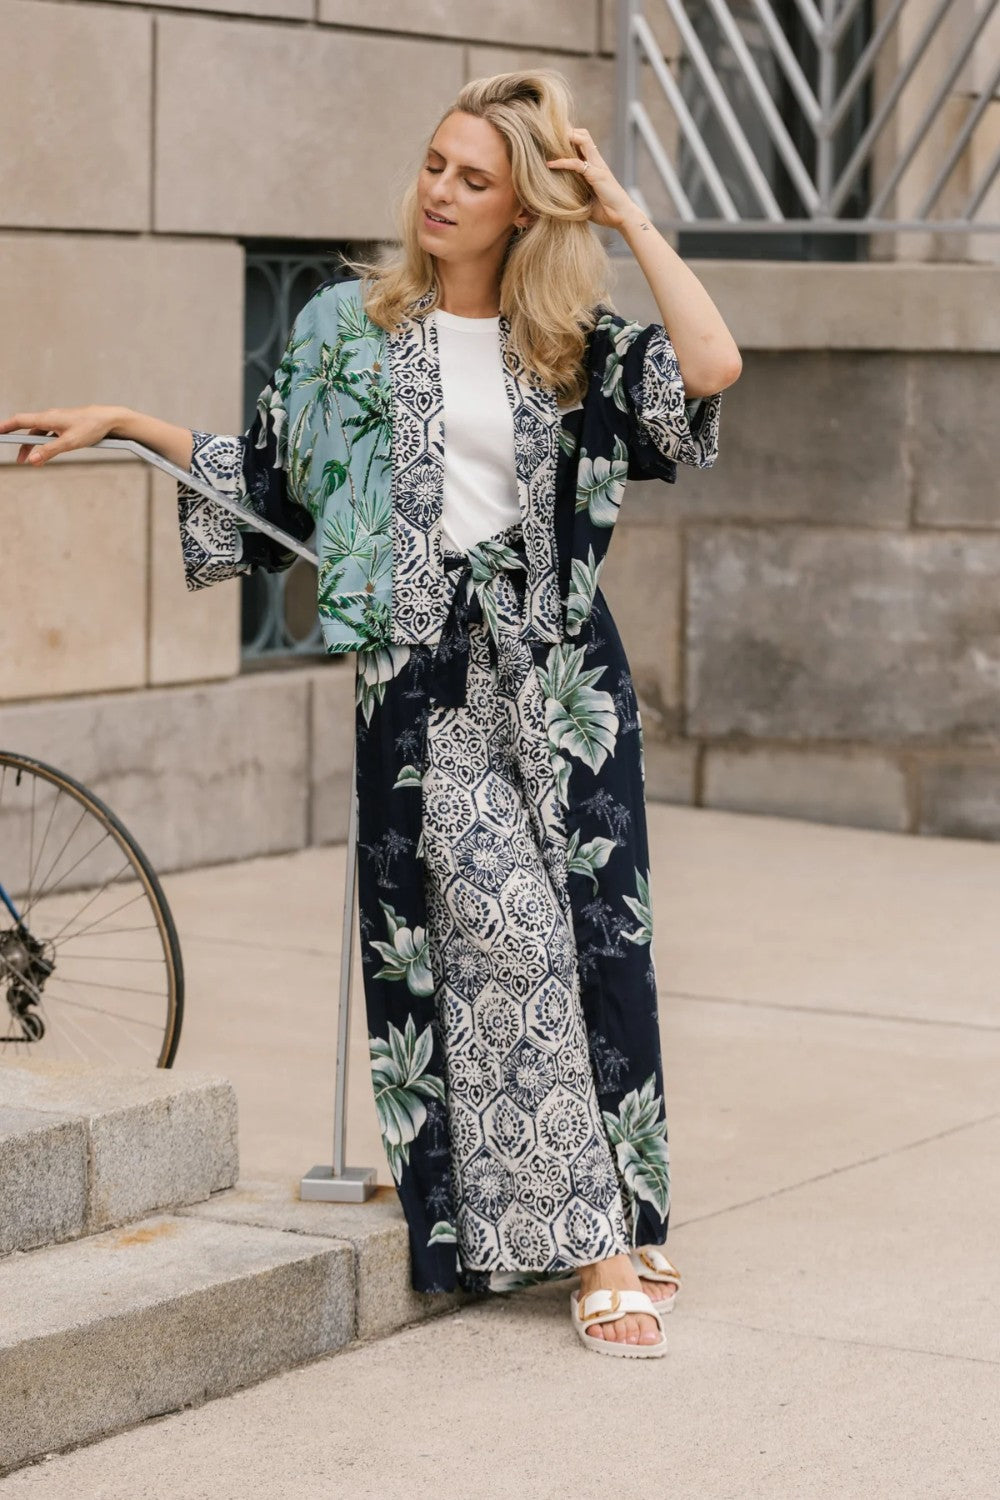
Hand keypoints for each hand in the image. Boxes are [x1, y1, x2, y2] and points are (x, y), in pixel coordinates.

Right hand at [0, 405, 126, 465]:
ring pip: (39, 433)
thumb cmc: (91, 427)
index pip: (20, 421)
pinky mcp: (65, 424)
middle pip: (28, 429)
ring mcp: (58, 420)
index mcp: (48, 418)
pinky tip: (46, 452)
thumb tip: (33, 460)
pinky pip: (49, 434)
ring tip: (29, 461)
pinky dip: (44, 443)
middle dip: (20, 443)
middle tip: (15, 457)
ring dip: (33, 446)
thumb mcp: (69, 443)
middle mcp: (50, 417)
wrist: (109, 419)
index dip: (6, 427)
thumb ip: (50, 451)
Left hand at [545, 127, 639, 230]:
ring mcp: (597, 166)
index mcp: (595, 164)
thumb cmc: (605, 211)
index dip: (569, 137)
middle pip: (583, 134)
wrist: (622, 217)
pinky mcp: (596, 175)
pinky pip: (576, 163)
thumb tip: (556, 199)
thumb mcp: (586, 199)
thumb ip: (574, 193)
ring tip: (548, 140)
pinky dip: (562, 162)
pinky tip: (550, 164)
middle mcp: (597, 161)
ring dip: (566, 137)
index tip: (550, 140)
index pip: (582, 141)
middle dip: (566, 131)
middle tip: (548, 136)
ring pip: (583, 139)